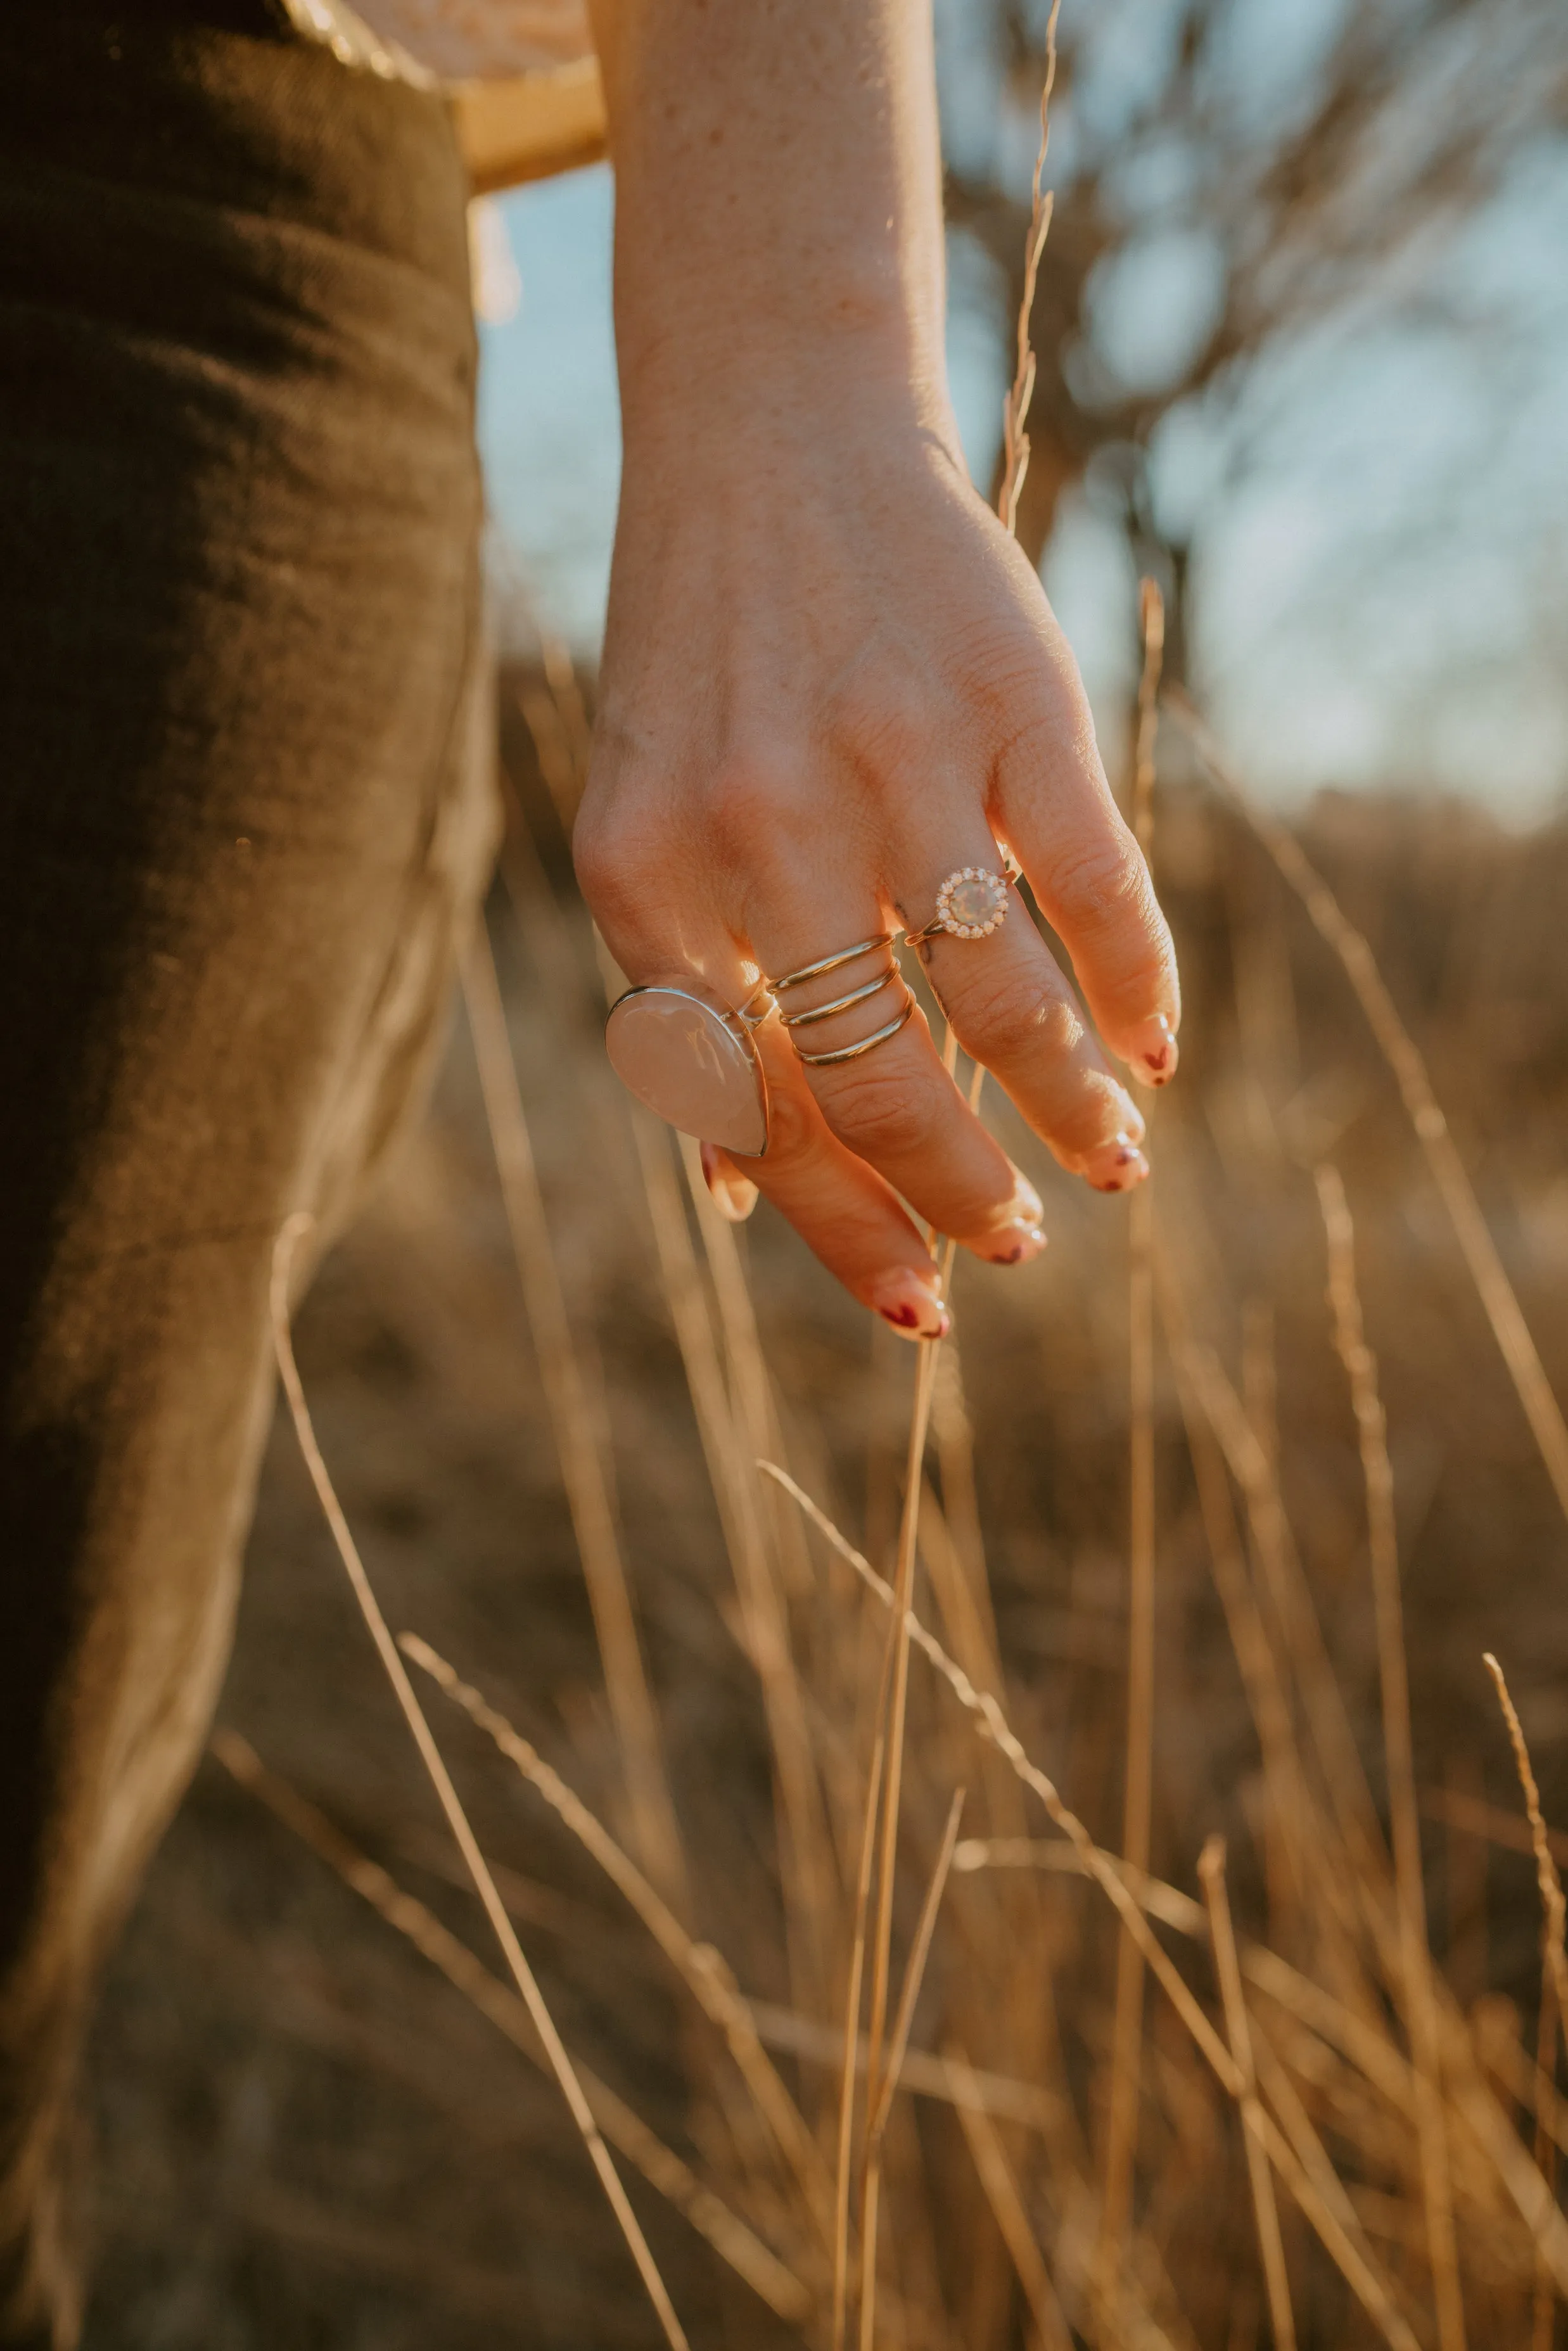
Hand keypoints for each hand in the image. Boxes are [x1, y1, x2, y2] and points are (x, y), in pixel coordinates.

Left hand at [576, 365, 1179, 1335]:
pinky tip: (1153, 1046)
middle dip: (962, 1192)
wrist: (769, 435)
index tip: (922, 1304)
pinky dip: (1138, 988)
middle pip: (884, 1082)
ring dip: (1071, 1110)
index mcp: (650, 879)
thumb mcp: (641, 824)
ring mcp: (899, 762)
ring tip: (1110, 1159)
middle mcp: (765, 829)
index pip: (758, 1111)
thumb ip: (679, 998)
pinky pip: (1097, 889)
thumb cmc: (701, 665)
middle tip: (1019, 1239)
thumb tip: (735, 1197)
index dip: (847, 1230)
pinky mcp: (1016, 705)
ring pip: (1005, 1005)